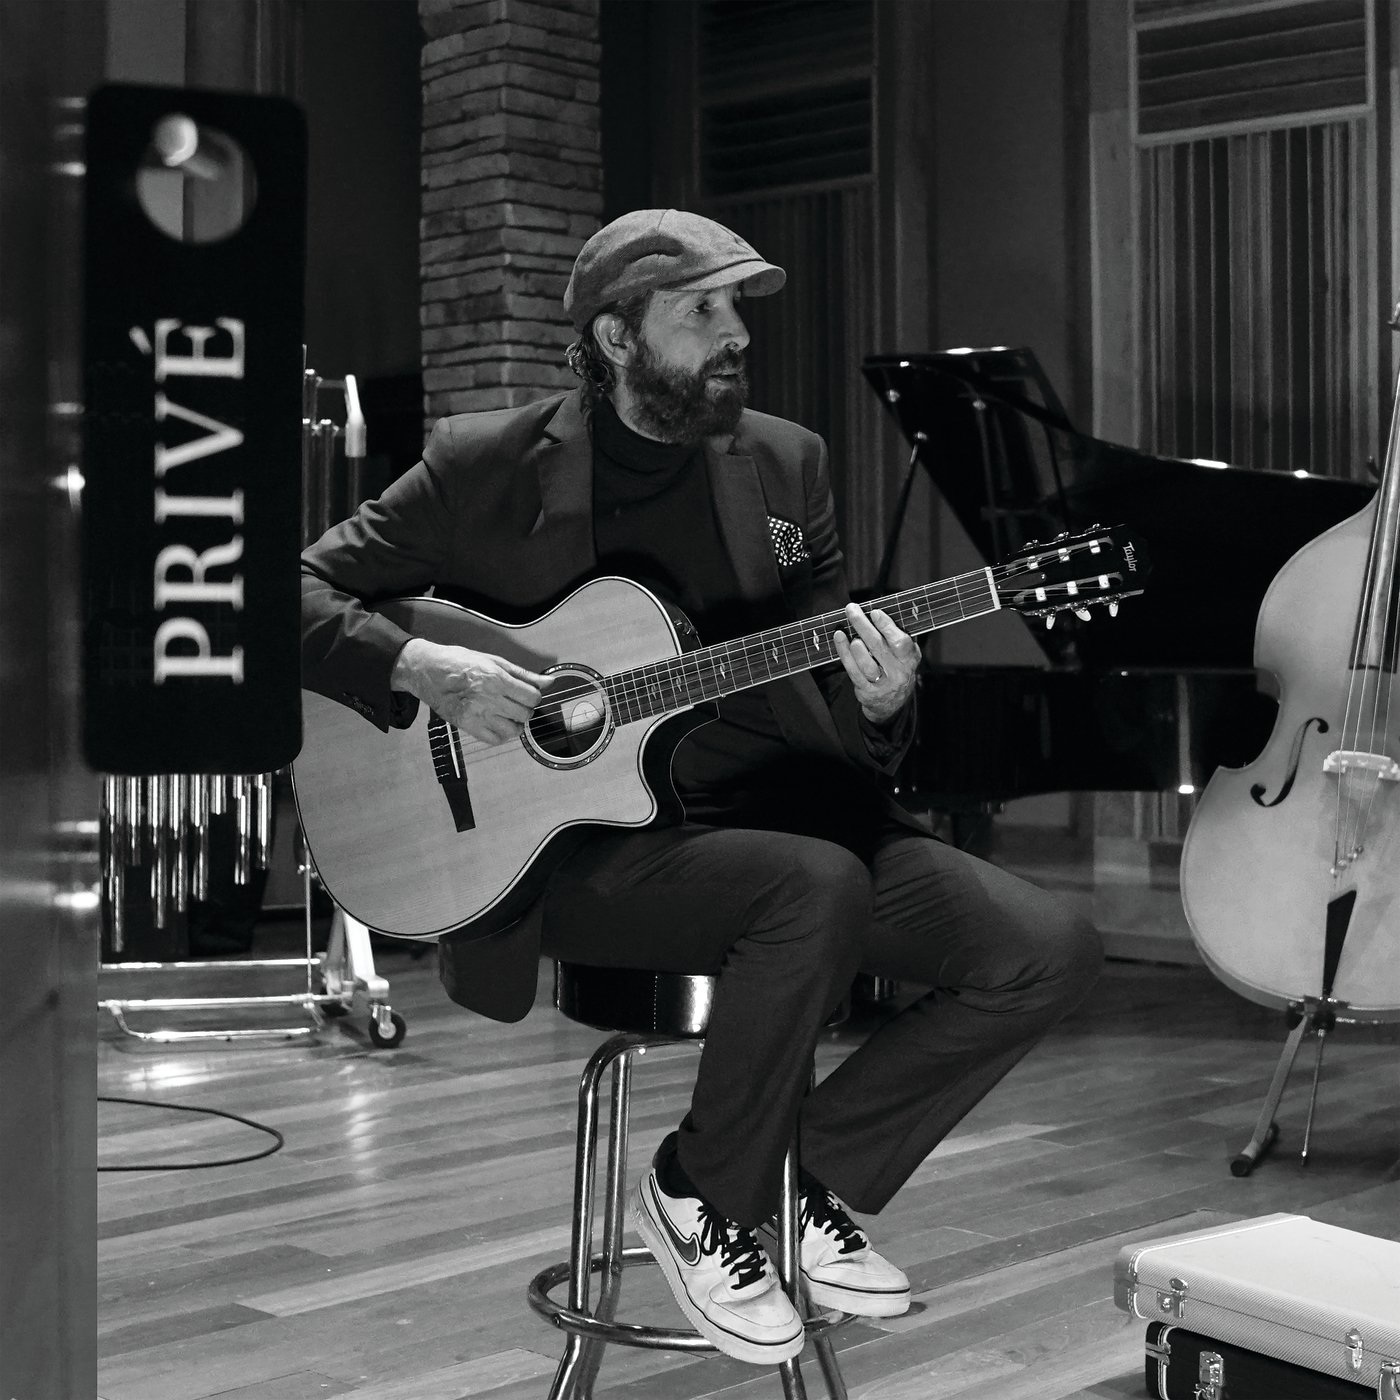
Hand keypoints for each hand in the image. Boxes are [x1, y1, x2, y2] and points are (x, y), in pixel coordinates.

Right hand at [391, 638, 549, 743]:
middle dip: (524, 708)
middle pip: (525, 714)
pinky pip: (495, 739)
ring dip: (514, 723)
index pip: (532, 696)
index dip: (533, 696)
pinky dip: (500, 734)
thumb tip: (548, 682)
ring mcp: (478, 715)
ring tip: (505, 713)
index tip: (526, 694)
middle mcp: (489, 698)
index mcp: (497, 679)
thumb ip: (523, 674)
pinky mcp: (467, 726)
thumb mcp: (493, 661)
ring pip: (513, 730)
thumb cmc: (458, 662)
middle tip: (513, 702)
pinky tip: (494, 722)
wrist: (426, 670)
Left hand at [832, 603, 918, 723]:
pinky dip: (844, 654)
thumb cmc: (897, 668)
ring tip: (844, 630)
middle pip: (879, 648)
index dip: (887, 627)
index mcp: (909, 659)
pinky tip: (839, 639)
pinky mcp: (867, 691)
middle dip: (863, 626)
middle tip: (851, 610)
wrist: (893, 702)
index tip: (874, 612)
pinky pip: (853, 671)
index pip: (900, 642)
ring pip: (866, 664)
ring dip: (853, 646)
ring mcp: (882, 684)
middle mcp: (898, 673)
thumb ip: (898, 636)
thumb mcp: (906, 654)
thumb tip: (880, 613)